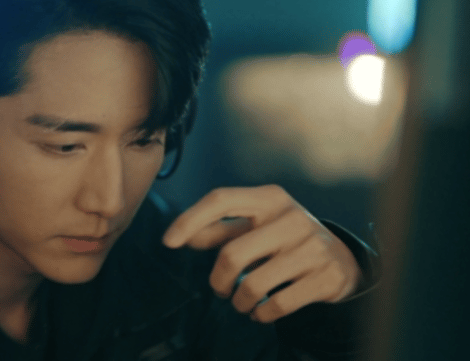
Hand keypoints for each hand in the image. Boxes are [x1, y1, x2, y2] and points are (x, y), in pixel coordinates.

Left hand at [162, 185, 361, 322]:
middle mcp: (292, 217)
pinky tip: (261, 311)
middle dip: (218, 281)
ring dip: (239, 302)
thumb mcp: (257, 226)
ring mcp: (313, 247)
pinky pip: (277, 304)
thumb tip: (184, 236)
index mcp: (270, 198)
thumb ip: (221, 228)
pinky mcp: (326, 277)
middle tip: (220, 289)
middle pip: (231, 254)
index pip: (221, 200)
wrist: (343, 261)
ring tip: (241, 303)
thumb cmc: (286, 240)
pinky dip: (261, 314)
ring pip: (253, 284)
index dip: (190, 220)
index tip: (168, 242)